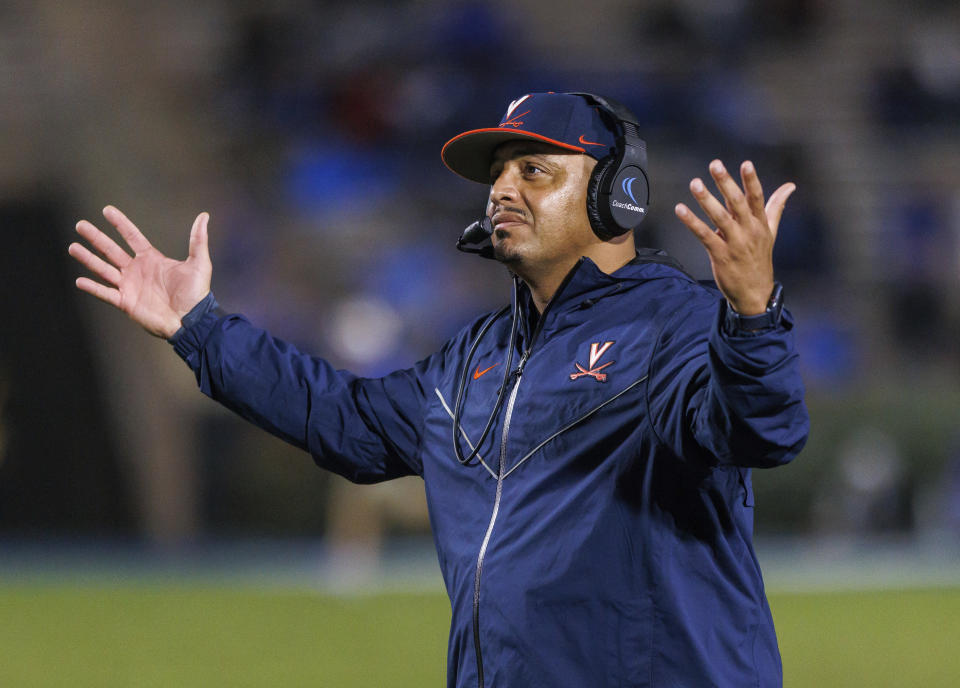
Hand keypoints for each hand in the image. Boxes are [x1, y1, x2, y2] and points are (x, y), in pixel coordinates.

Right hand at [68, 206, 212, 338]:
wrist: (192, 320)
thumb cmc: (197, 294)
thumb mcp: (199, 263)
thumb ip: (198, 240)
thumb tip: (204, 216)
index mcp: (152, 259)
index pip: (132, 237)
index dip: (120, 224)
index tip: (107, 210)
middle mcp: (137, 270)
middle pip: (111, 250)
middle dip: (96, 238)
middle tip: (80, 225)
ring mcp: (130, 286)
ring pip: (104, 269)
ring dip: (88, 259)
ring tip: (73, 247)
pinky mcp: (126, 302)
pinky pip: (106, 293)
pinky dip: (93, 287)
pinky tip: (79, 280)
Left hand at [674, 160, 794, 314]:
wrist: (755, 293)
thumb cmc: (759, 259)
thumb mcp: (770, 232)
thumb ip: (776, 206)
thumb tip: (790, 186)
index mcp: (760, 224)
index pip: (757, 198)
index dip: (751, 180)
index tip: (746, 163)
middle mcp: (749, 231)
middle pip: (738, 203)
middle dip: (726, 183)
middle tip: (715, 165)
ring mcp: (734, 243)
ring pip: (720, 218)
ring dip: (706, 200)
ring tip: (695, 184)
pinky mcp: (720, 255)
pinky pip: (704, 236)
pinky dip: (692, 222)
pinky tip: (681, 210)